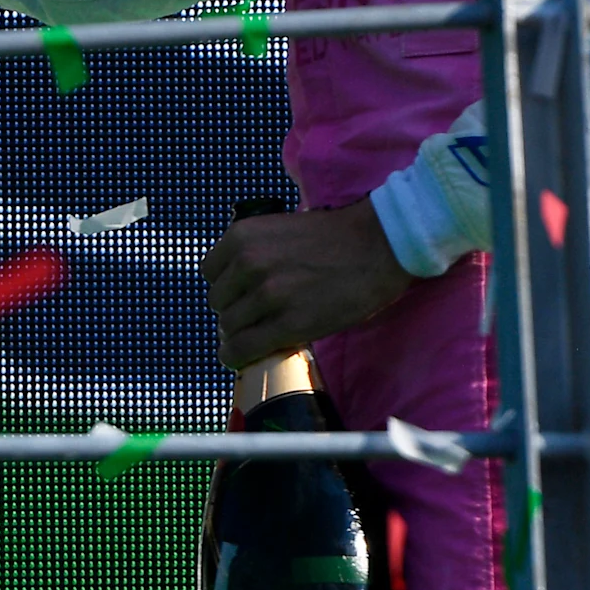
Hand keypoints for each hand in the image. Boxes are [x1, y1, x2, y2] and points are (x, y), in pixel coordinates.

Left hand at [203, 200, 413, 367]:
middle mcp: (249, 264)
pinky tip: (240, 359)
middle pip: (218, 303)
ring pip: (230, 328)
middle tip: (257, 318)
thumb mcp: (278, 231)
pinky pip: (244, 349)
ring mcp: (269, 296)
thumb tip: (233, 286)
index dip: (226, 288)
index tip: (241, 296)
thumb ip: (252, 252)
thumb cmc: (333, 238)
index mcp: (242, 237)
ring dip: (240, 335)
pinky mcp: (289, 324)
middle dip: (234, 312)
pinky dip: (237, 357)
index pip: (210, 274)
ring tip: (259, 335)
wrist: (378, 245)